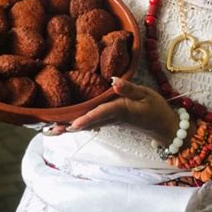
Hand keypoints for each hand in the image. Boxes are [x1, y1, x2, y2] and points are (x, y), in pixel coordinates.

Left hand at [46, 77, 179, 144]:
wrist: (163, 125)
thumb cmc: (155, 108)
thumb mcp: (146, 94)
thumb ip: (130, 89)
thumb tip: (113, 81)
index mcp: (122, 109)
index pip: (103, 112)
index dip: (88, 117)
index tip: (74, 124)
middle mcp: (113, 117)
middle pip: (88, 122)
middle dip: (69, 125)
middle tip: (49, 130)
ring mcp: (111, 121)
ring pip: (87, 125)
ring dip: (69, 127)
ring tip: (50, 130)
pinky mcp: (111, 121)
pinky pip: (92, 124)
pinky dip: (78, 125)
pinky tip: (66, 126)